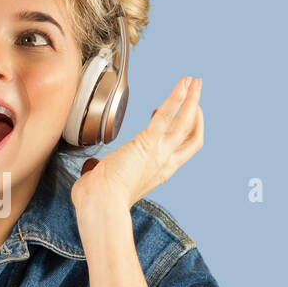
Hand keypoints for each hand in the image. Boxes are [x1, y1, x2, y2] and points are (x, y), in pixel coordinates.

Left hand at [71, 76, 203, 210]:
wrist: (100, 206)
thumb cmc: (98, 200)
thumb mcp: (103, 182)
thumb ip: (100, 171)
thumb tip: (91, 167)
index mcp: (157, 173)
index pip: (178, 149)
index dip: (176, 130)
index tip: (159, 112)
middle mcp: (164, 163)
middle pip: (191, 135)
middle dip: (195, 112)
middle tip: (196, 93)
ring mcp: (160, 154)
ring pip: (186, 123)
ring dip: (192, 99)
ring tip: (195, 80)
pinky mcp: (148, 143)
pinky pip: (167, 116)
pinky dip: (176, 98)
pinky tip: (183, 84)